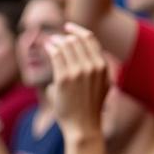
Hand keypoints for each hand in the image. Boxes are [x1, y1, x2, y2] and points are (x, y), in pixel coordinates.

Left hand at [48, 24, 109, 138]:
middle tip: (56, 37)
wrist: (84, 125)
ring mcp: (79, 72)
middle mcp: (93, 66)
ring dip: (57, 41)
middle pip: (77, 41)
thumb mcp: (104, 84)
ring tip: (50, 42)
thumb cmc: (91, 106)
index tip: (69, 27)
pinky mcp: (65, 79)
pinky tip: (48, 47)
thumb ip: (100, 69)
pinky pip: (57, 56)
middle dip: (66, 36)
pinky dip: (51, 49)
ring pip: (67, 46)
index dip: (78, 31)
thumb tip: (91, 56)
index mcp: (103, 66)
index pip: (91, 40)